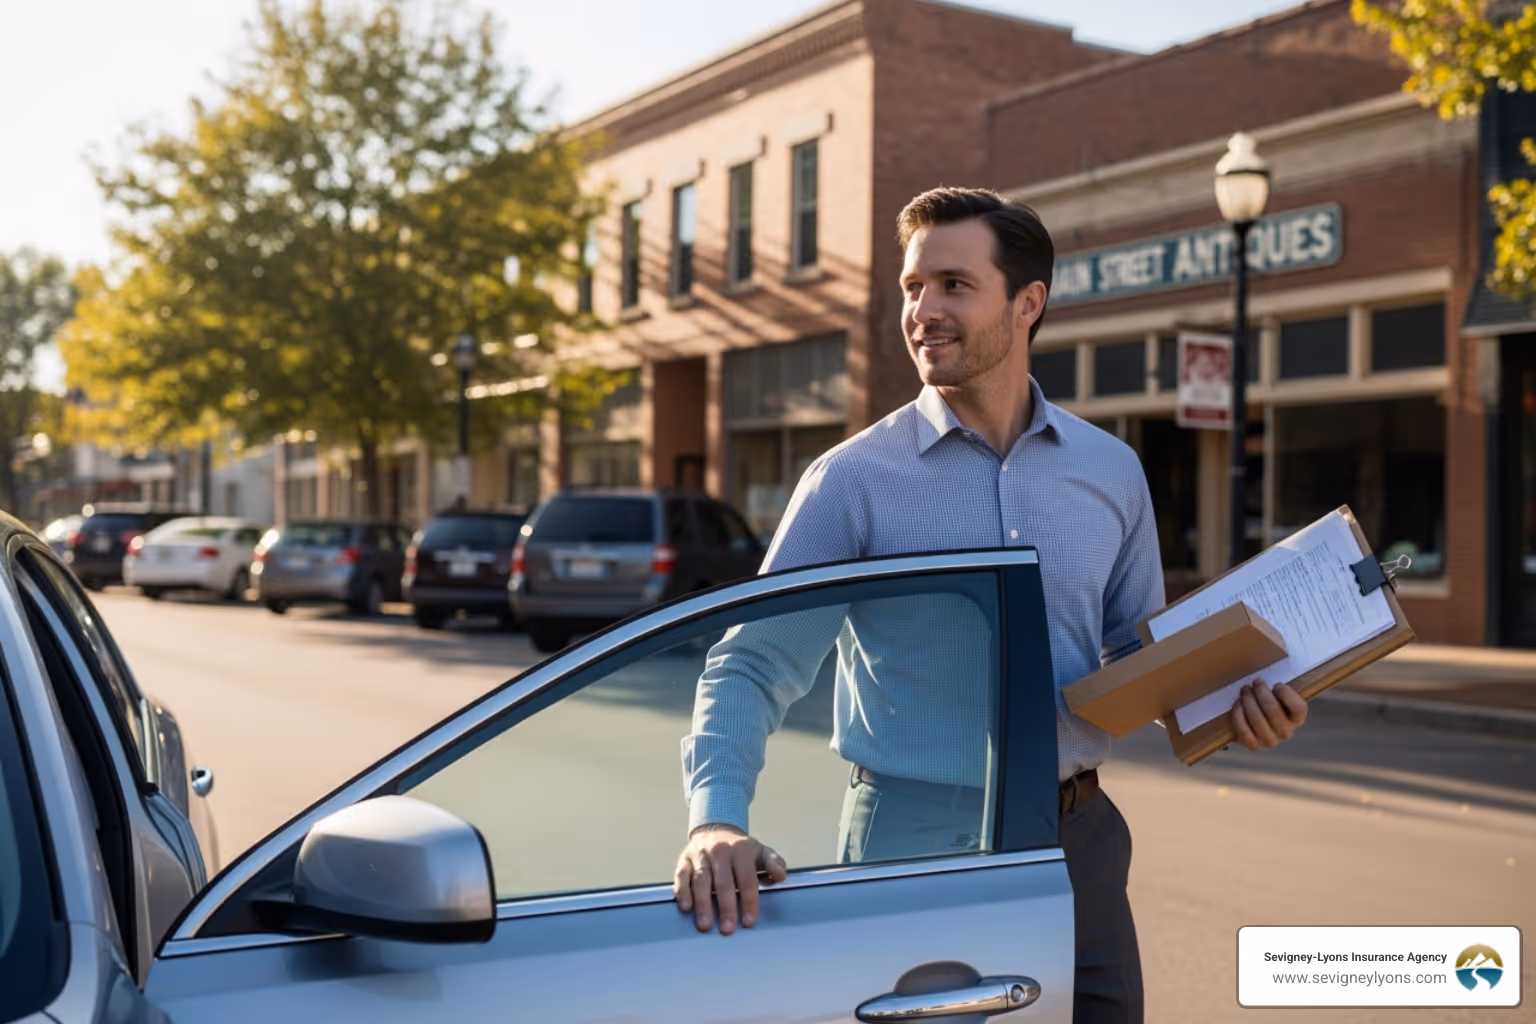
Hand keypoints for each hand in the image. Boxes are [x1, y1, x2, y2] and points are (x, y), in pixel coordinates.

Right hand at [673, 825, 787, 934]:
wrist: (715, 829)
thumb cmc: (740, 849)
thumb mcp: (761, 852)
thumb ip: (774, 863)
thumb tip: (782, 876)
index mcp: (741, 850)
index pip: (746, 879)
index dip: (748, 901)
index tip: (749, 921)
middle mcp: (720, 851)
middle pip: (723, 882)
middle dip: (726, 907)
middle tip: (727, 929)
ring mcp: (700, 855)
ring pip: (701, 880)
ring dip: (703, 904)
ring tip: (705, 924)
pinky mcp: (684, 859)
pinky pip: (682, 876)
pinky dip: (683, 891)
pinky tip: (686, 906)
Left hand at [1230, 679, 1306, 749]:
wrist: (1250, 721)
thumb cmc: (1266, 700)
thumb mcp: (1276, 692)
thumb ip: (1278, 685)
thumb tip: (1270, 665)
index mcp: (1297, 718)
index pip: (1298, 708)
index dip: (1286, 694)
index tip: (1276, 685)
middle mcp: (1286, 732)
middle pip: (1273, 709)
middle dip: (1261, 692)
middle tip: (1255, 682)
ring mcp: (1270, 741)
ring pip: (1257, 718)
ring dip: (1248, 700)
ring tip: (1244, 690)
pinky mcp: (1254, 745)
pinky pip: (1244, 730)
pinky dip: (1239, 714)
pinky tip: (1237, 704)